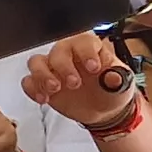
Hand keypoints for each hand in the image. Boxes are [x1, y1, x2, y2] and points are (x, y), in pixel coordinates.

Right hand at [19, 33, 140, 125]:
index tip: (93, 68)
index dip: (86, 52)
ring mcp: (53, 69)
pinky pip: (29, 81)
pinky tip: (44, 99)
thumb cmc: (112, 90)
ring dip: (42, 75)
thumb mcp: (122, 84)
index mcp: (89, 49)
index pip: (83, 41)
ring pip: (36, 62)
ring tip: (55, 89)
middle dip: (63, 67)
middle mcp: (69, 55)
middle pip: (57, 51)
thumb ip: (118, 78)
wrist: (104, 110)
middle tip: (74, 83)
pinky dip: (33, 89)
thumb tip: (112, 77)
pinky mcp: (43, 84)